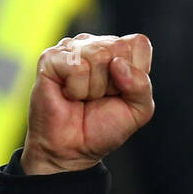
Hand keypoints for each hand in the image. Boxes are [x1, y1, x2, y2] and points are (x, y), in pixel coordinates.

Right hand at [20, 32, 154, 174]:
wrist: (72, 149)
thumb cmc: (102, 127)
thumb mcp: (138, 110)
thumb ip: (141, 85)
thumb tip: (117, 63)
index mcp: (119, 52)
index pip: (139, 44)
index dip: (135, 73)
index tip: (120, 91)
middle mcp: (95, 44)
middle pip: (119, 48)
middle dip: (114, 83)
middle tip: (99, 97)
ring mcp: (71, 49)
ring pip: (99, 56)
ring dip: (94, 88)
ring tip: (83, 97)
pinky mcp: (50, 58)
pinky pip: (77, 67)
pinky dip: (76, 89)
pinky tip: (68, 94)